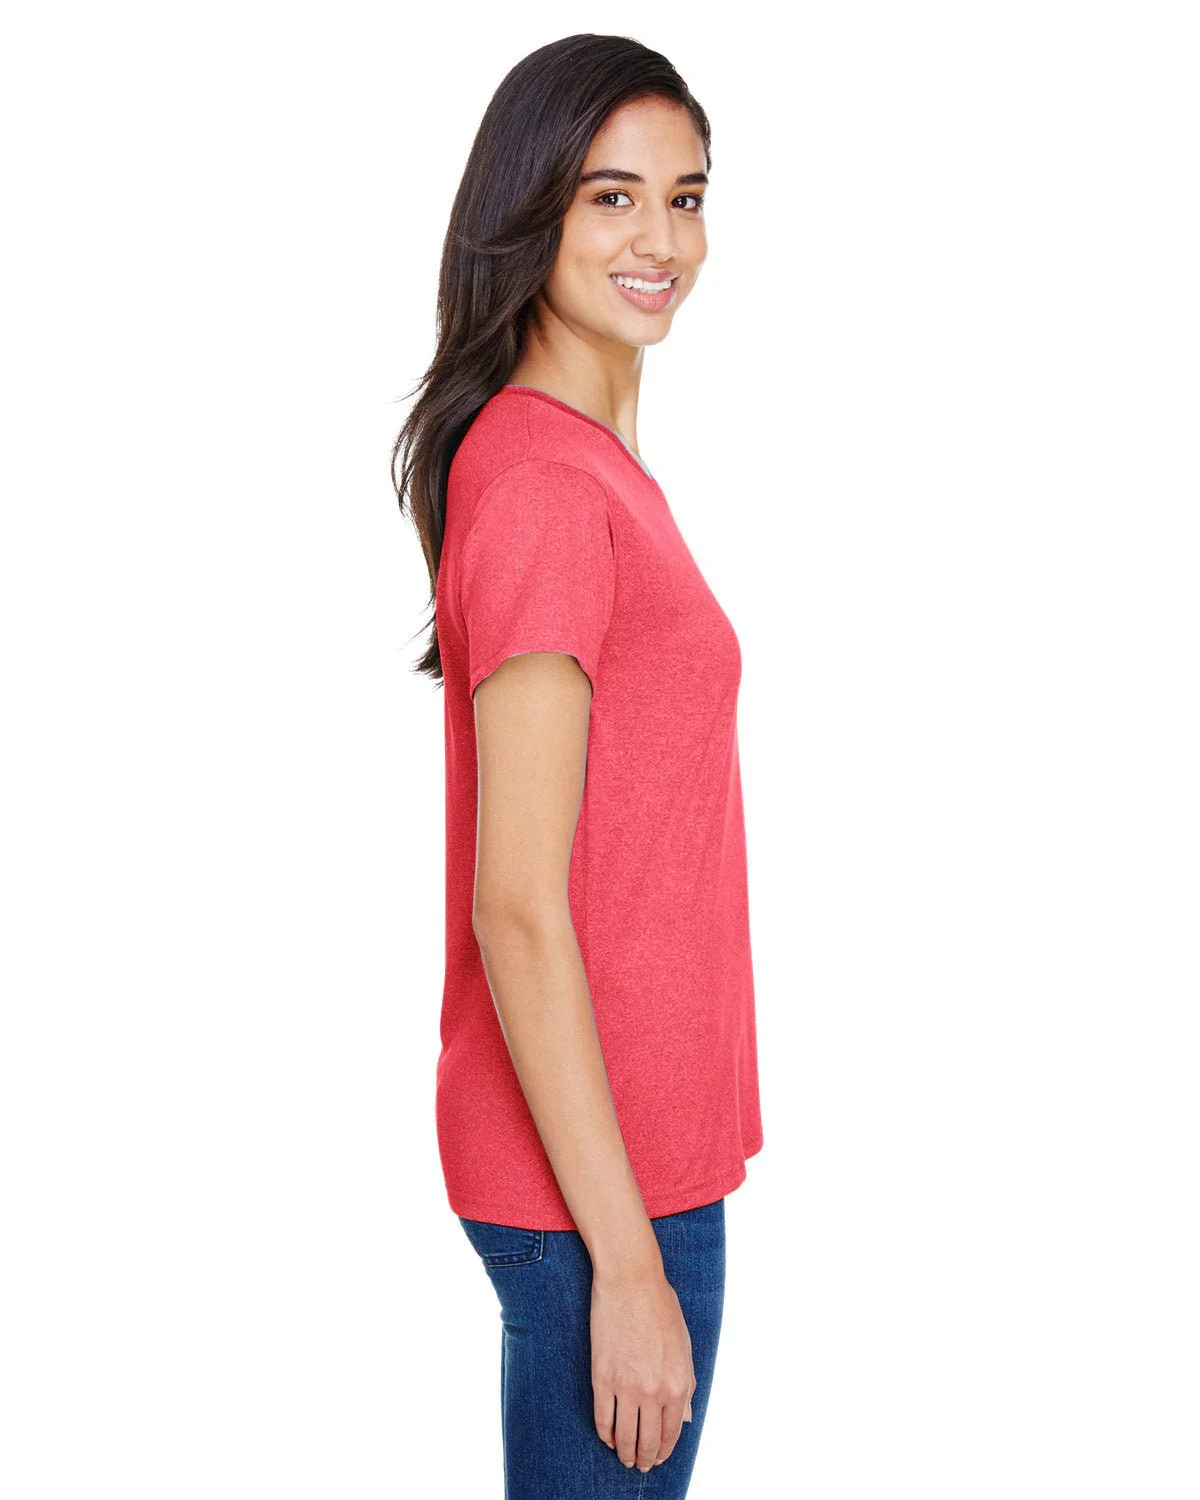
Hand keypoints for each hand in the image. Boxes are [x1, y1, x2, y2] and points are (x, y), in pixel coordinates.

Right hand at [590, 1264, 697, 1471]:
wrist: (631, 1280)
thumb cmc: (660, 1306)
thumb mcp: (684, 1346)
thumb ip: (685, 1383)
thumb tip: (682, 1417)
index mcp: (679, 1383)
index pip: (672, 1432)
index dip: (665, 1450)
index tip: (659, 1458)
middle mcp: (654, 1391)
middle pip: (648, 1441)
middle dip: (645, 1459)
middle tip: (641, 1465)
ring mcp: (627, 1386)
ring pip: (625, 1436)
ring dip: (625, 1452)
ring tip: (624, 1457)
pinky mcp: (602, 1377)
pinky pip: (602, 1418)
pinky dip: (605, 1433)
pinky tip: (608, 1437)